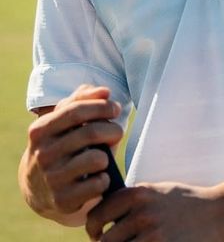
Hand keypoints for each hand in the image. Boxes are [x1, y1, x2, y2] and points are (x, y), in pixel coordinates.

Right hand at [19, 84, 121, 224]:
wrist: (38, 188)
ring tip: (103, 157)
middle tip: (117, 132)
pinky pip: (98, 184)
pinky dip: (104, 179)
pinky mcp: (63, 201)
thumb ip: (82, 99)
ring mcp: (52, 179)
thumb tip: (104, 91)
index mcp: (40, 130)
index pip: (77, 110)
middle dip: (113, 130)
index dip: (102, 107)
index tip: (116, 109)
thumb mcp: (63, 120)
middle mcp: (42, 155)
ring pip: (97, 159)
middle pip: (91, 133)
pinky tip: (98, 177)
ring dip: (108, 156)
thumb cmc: (61, 144)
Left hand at [85, 179, 223, 241]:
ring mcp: (153, 235)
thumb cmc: (185, 203)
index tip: (97, 233)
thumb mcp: (157, 193)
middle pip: (105, 241)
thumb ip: (132, 202)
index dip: (93, 227)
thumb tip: (102, 219)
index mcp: (139, 193)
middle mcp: (143, 213)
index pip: (98, 214)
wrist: (219, 213)